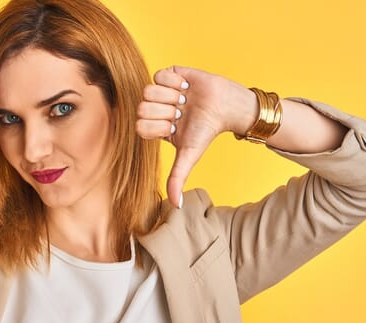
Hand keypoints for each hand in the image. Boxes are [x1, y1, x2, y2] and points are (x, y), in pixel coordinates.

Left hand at [136, 66, 257, 206]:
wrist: (226, 107)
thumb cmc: (206, 132)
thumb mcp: (189, 155)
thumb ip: (178, 178)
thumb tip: (176, 206)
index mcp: (153, 126)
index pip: (139, 125)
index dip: (159, 126)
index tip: (175, 126)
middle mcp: (153, 108)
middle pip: (142, 107)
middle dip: (166, 111)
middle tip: (181, 112)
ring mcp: (159, 90)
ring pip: (149, 90)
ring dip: (171, 96)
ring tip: (184, 100)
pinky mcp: (168, 73)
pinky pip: (160, 74)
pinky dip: (176, 81)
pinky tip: (186, 86)